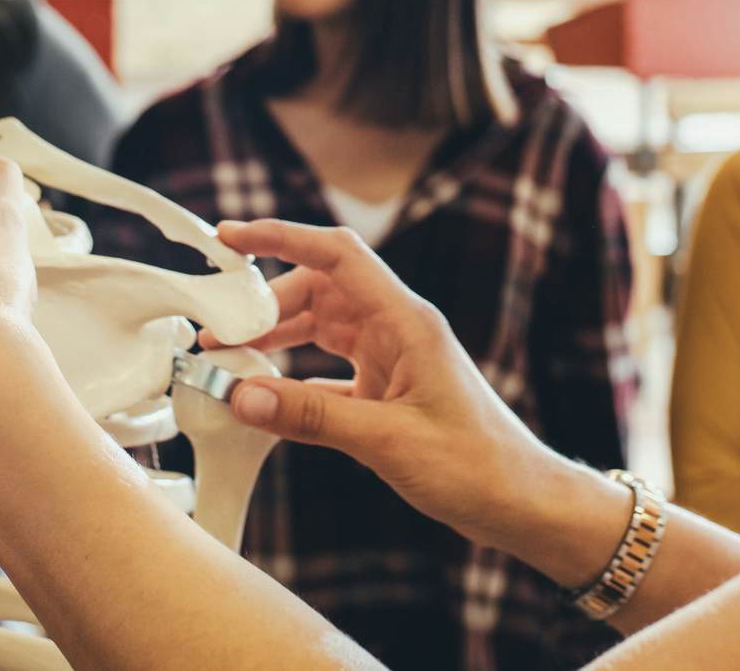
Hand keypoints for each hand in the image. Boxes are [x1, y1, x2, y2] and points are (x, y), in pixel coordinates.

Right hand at [206, 220, 599, 558]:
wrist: (522, 502)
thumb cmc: (477, 465)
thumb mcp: (388, 440)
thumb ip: (312, 416)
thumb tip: (241, 395)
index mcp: (406, 321)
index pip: (337, 255)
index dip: (282, 237)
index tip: (231, 237)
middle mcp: (398, 330)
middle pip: (320, 290)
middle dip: (266, 305)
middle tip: (217, 331)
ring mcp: (394, 360)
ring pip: (322, 329)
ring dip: (277, 340)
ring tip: (230, 360)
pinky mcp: (389, 392)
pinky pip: (329, 372)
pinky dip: (294, 380)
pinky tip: (265, 399)